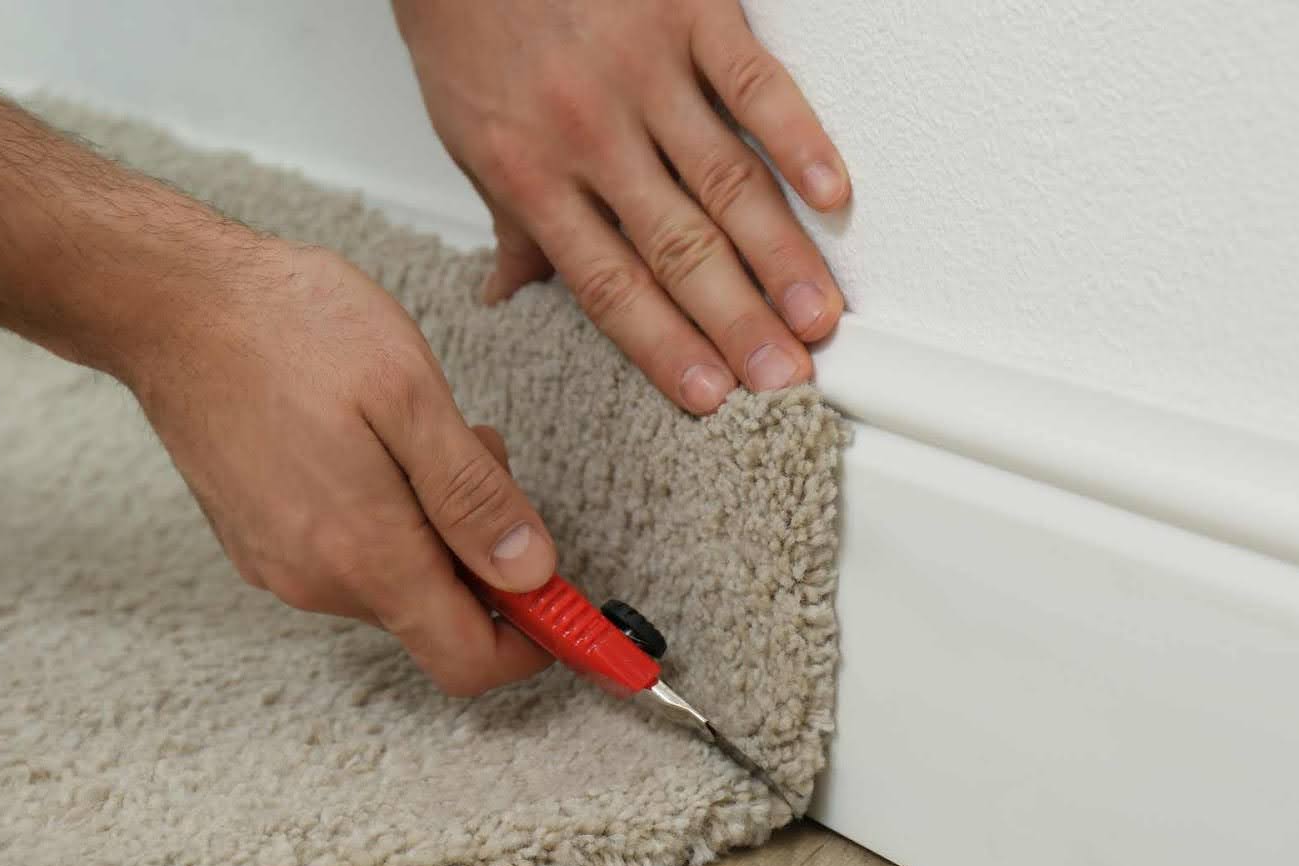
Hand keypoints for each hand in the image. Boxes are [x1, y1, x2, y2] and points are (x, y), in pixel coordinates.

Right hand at [122, 238, 556, 695]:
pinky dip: (386, 518)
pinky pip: (348, 556)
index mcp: (364, 554)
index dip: (535, 640)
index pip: (468, 659)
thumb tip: (532, 573)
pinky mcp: (257, 538)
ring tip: (420, 430)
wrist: (171, 303)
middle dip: (483, 555)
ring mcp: (278, 563)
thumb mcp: (409, 396)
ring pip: (394, 581)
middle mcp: (316, 580)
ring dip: (434, 527)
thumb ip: (472, 496)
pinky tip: (373, 441)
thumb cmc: (289, 329)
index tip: (568, 597)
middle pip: (436, 617)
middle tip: (479, 453)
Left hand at [394, 0, 849, 413]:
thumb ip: (507, 218)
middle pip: (676, 248)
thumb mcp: (467, 136)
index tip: (709, 394)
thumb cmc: (466, 26)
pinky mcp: (686, 11)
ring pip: (724, 181)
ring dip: (779, 255)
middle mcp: (586, 132)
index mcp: (529, 174)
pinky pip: (753, 82)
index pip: (607, 284)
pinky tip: (831, 191)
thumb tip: (508, 293)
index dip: (663, 345)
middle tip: (783, 377)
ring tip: (817, 315)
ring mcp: (641, 72)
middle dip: (734, 323)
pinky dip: (798, 136)